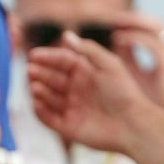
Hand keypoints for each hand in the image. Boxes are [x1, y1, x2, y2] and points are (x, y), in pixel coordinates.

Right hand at [27, 32, 152, 153]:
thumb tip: (67, 35)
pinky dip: (40, 112)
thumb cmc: (125, 92)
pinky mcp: (69, 127)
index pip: (61, 61)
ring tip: (35, 86)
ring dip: (39, 91)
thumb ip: (88, 49)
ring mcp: (72, 108)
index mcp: (85, 73)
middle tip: (30, 70)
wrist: (134, 125)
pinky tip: (36, 103)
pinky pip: (49, 119)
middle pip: (51, 78)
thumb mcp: (109, 64)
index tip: (33, 55)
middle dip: (39, 73)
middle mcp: (76, 90)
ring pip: (48, 98)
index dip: (47, 57)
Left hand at [110, 12, 163, 116]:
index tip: (110, 19)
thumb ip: (124, 56)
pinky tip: (118, 40)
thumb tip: (109, 40)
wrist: (161, 125)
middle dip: (132, 17)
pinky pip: (155, 44)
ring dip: (134, 22)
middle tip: (110, 16)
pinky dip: (136, 39)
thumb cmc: (146, 104)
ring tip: (113, 23)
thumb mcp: (131, 75)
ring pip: (157, 27)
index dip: (131, 21)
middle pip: (155, 23)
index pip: (150, 27)